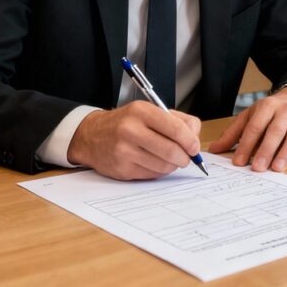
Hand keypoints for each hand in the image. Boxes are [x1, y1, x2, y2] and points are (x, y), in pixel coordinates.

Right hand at [67, 102, 200, 179]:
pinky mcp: (122, 169)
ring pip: (163, 166)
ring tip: (170, 159)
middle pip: (171, 150)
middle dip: (184, 157)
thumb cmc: (126, 122)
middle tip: (186, 158)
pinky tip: (154, 163)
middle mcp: (130, 130)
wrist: (91, 136)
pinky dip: (159, 171)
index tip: (194, 147)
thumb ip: (177, 121)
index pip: (175, 128)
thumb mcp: (149, 111)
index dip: (190, 141)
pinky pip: (151, 175)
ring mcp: (124, 151)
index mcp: (141, 111)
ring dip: (172, 166)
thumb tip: (195, 139)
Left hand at [208, 86, 286, 171]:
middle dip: (266, 150)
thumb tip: (214, 149)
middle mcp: (285, 110)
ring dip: (286, 153)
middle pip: (275, 131)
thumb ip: (234, 133)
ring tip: (277, 168)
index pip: (255, 126)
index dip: (246, 144)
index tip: (238, 162)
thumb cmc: (273, 110)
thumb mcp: (252, 115)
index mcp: (267, 106)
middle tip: (257, 168)